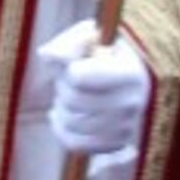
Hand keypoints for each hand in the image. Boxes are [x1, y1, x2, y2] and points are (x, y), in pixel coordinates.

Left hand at [38, 20, 150, 155]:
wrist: (132, 72)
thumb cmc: (106, 50)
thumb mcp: (91, 35)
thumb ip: (68, 42)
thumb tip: (46, 55)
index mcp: (130, 72)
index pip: (79, 77)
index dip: (69, 69)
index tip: (77, 64)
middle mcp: (133, 102)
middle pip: (73, 100)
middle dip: (63, 86)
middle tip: (69, 79)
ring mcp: (127, 126)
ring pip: (72, 122)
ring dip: (62, 107)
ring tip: (70, 95)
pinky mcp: (117, 143)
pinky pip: (75, 144)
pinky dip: (61, 129)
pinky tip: (62, 114)